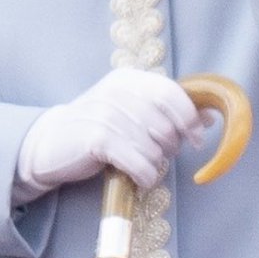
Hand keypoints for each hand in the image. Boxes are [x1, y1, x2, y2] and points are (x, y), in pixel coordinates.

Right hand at [15, 69, 204, 199]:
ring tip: (142, 165)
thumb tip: (209, 117)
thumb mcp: (130, 110)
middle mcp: (118, 91)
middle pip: (165, 123)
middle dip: (171, 146)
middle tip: (159, 155)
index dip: (190, 117)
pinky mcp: (97, 139)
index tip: (197, 137)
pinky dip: (145, 175)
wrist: (49, 143)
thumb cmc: (98, 129)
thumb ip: (166, 110)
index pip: (171, 93)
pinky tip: (139, 178)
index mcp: (129, 79)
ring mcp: (106, 113)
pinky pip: (139, 162)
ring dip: (155, 164)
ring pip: (154, 147)